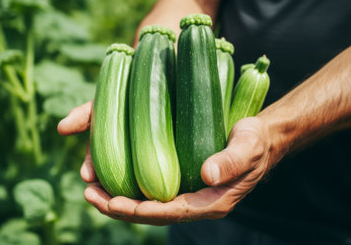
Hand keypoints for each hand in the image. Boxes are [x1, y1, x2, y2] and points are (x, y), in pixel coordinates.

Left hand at [58, 101, 276, 224]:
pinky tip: (111, 177)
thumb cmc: (256, 142)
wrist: (260, 139)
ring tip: (90, 189)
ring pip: (148, 203)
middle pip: (152, 213)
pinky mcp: (182, 183)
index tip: (114, 204)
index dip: (142, 210)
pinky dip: (130, 187)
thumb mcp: (249, 147)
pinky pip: (152, 190)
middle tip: (90, 195)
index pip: (171, 213)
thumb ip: (232, 161)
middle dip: (119, 208)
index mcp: (211, 203)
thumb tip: (207, 174)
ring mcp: (188, 194)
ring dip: (118, 200)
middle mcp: (196, 203)